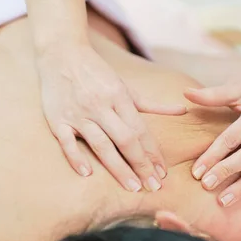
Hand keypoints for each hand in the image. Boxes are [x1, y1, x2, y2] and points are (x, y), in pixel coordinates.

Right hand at [37, 44, 186, 191]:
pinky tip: (88, 174)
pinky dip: (76, 158)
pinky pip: (66, 142)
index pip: (140, 130)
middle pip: (125, 140)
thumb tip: (182, 110)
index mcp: (119, 97)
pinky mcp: (57, 120)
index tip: (163, 173)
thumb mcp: (126, 86)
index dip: (153, 153)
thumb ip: (153, 104)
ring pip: (100, 144)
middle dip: (141, 165)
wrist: (61, 53)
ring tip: (132, 186)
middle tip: (153, 187)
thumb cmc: (97, 73)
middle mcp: (100, 106)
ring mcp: (78, 114)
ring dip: (118, 168)